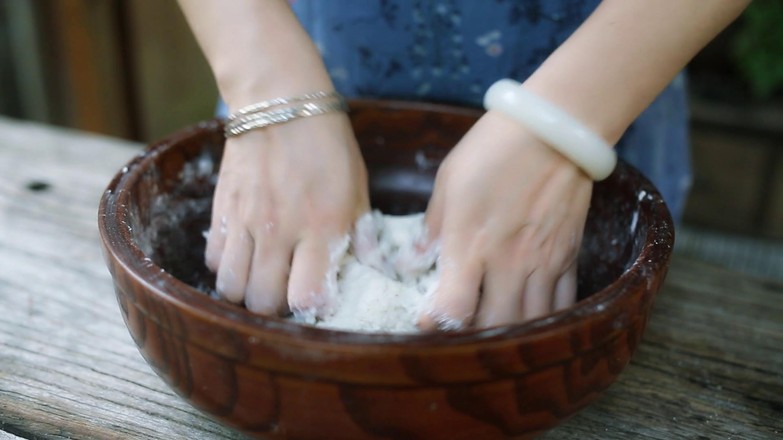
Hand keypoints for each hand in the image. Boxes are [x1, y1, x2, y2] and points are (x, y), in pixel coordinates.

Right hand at [205, 112, 368, 316]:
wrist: (279, 101)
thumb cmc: (326, 144)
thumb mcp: (357, 188)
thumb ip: (363, 235)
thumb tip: (378, 270)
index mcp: (321, 227)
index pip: (306, 297)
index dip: (311, 308)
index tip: (318, 300)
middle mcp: (279, 231)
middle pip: (262, 302)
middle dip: (275, 307)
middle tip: (287, 291)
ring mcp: (245, 222)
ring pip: (230, 287)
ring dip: (247, 291)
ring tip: (262, 278)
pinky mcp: (222, 209)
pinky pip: (213, 259)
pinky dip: (226, 266)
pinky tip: (244, 254)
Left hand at [419, 111, 592, 328]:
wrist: (555, 130)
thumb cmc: (493, 150)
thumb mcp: (449, 182)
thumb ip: (432, 230)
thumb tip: (412, 264)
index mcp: (471, 242)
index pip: (455, 307)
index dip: (438, 324)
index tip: (427, 323)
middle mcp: (509, 261)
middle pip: (496, 326)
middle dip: (475, 339)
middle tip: (460, 333)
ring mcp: (543, 262)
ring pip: (531, 322)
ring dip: (511, 335)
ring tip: (493, 332)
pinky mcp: (568, 257)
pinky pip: (561, 305)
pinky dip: (545, 320)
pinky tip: (529, 321)